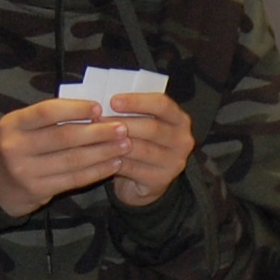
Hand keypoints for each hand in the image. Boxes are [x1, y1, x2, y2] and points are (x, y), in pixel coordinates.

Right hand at [0, 99, 137, 218]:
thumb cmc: (16, 148)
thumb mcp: (21, 127)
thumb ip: (48, 118)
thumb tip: (93, 109)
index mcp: (13, 124)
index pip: (47, 112)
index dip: (76, 109)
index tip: (100, 108)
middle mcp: (16, 147)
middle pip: (64, 137)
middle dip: (98, 132)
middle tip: (122, 128)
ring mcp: (25, 171)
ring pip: (72, 160)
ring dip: (103, 152)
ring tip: (124, 145)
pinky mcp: (37, 190)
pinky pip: (73, 179)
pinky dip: (96, 171)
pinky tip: (113, 164)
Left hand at [104, 93, 196, 207]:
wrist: (145, 180)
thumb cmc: (140, 143)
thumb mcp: (142, 123)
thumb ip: (133, 111)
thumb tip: (105, 98)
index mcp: (180, 120)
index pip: (162, 105)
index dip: (137, 101)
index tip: (113, 101)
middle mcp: (182, 141)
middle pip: (151, 128)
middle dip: (122, 123)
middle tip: (98, 120)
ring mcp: (174, 162)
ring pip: (141, 149)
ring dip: (115, 142)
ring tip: (96, 137)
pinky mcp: (160, 180)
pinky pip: (133, 168)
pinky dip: (114, 161)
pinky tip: (101, 155)